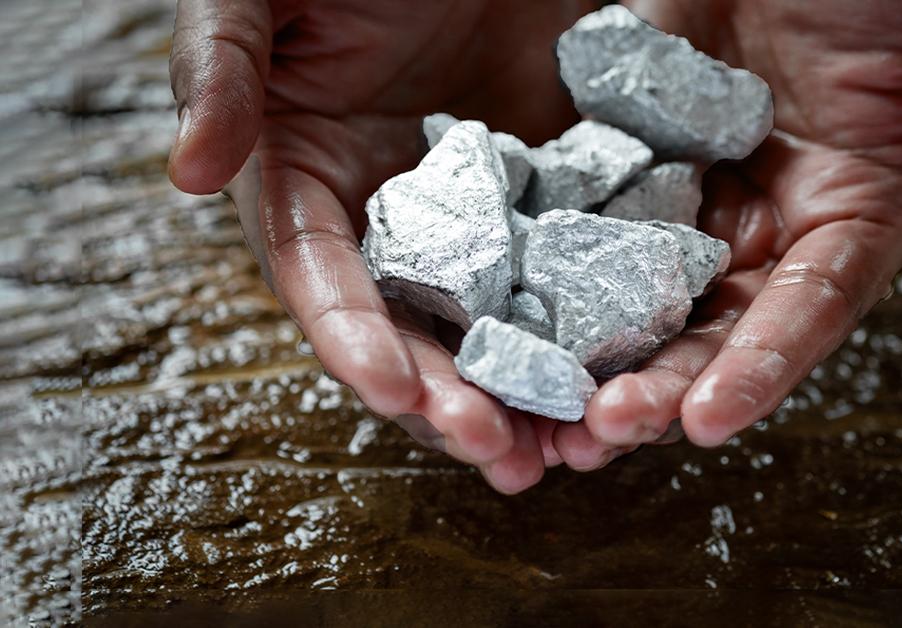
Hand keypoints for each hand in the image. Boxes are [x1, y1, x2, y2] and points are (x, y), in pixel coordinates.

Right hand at [167, 0, 604, 491]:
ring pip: (496, 323)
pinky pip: (573, 272)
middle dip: (451, 397)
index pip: (323, 278)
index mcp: (308, 183)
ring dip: (525, 393)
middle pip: (415, 329)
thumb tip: (186, 172)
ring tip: (567, 449)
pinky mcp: (549, 197)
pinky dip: (591, 331)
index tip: (393, 393)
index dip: (354, 339)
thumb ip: (219, 72)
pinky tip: (623, 377)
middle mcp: (392, 219)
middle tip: (498, 451)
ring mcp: (476, 216)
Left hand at [559, 0, 901, 459]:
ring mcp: (694, 192)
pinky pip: (582, 215)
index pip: (809, 307)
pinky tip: (501, 308)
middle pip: (712, 322)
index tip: (709, 420)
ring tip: (540, 407)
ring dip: (591, 351)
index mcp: (852, 214)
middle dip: (659, 381)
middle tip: (601, 433)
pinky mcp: (631, 155)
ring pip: (637, 289)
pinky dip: (544, 264)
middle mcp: (769, 222)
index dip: (762, 366)